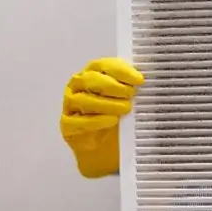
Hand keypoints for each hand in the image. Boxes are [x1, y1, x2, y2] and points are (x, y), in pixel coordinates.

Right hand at [60, 58, 144, 177]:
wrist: (104, 145)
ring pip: (84, 99)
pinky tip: (112, 121)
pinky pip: (79, 121)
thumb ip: (130, 86)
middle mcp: (78, 85)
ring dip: (108, 103)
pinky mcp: (67, 124)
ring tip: (125, 108)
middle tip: (131, 94)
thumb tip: (144, 80)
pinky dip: (97, 121)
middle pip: (91, 79)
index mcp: (92, 73)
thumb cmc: (114, 114)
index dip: (121, 71)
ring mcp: (70, 104)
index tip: (138, 79)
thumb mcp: (124, 97)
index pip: (103, 65)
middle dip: (113, 86)